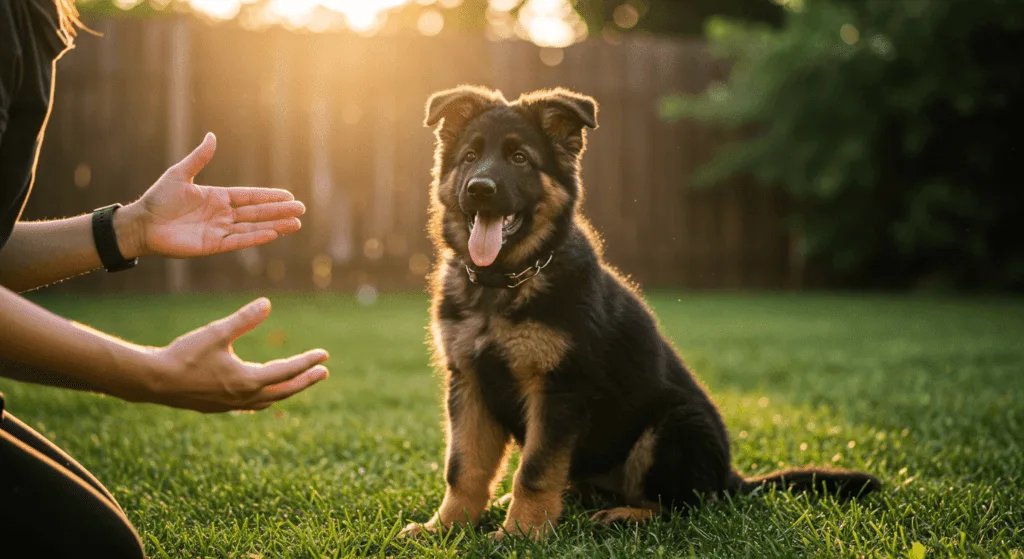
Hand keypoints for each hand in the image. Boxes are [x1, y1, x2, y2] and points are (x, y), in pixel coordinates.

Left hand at [114, 133, 305, 258]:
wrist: (142, 224)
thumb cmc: (158, 199)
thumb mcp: (180, 174)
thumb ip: (199, 158)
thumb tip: (212, 137)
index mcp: (217, 197)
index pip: (250, 196)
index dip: (269, 196)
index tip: (288, 195)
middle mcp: (222, 214)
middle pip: (257, 212)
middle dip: (279, 211)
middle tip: (302, 209)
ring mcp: (219, 230)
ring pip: (253, 227)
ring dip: (275, 225)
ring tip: (296, 224)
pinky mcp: (213, 245)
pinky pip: (238, 241)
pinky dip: (256, 238)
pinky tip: (273, 234)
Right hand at [140, 298, 328, 412]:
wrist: (152, 381)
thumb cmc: (184, 355)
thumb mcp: (216, 332)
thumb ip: (243, 319)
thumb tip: (267, 303)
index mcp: (248, 380)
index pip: (288, 371)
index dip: (308, 362)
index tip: (324, 355)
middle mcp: (244, 397)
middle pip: (284, 391)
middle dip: (305, 380)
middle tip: (323, 372)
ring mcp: (231, 405)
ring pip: (268, 401)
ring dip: (286, 391)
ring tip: (297, 382)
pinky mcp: (218, 407)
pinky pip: (250, 405)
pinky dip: (264, 398)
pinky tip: (260, 395)